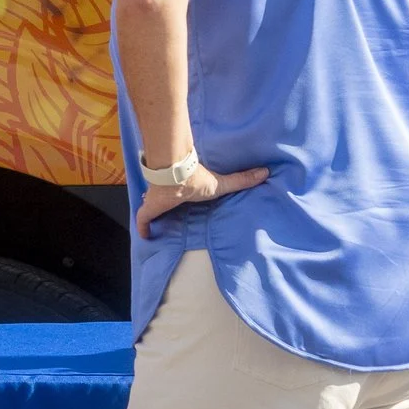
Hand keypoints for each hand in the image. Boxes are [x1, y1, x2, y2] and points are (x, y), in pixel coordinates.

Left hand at [135, 163, 268, 238]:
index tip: (182, 199)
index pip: (181, 191)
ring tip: (157, 223)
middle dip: (165, 204)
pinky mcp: (148, 209)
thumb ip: (241, 180)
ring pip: (152, 207)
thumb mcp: (222, 184)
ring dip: (154, 213)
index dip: (180, 195)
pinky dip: (144, 229)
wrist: (176, 177)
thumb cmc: (197, 180)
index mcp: (185, 188)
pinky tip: (146, 236)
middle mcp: (170, 194)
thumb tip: (265, 172)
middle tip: (168, 213)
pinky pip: (143, 221)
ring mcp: (156, 201)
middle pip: (165, 200)